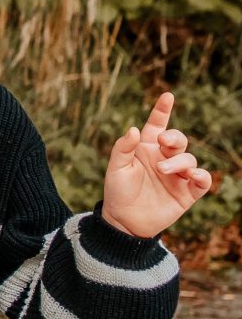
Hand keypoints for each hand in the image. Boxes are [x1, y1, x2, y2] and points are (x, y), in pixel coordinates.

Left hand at [101, 92, 213, 239]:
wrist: (124, 221)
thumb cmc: (118, 191)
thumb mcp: (116, 168)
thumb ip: (123, 148)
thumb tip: (134, 128)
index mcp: (146, 148)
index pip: (157, 125)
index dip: (162, 111)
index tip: (167, 96)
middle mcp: (164, 158)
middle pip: (178, 140)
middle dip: (175, 137)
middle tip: (164, 142)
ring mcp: (177, 175)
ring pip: (189, 159)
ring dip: (179, 161)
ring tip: (163, 169)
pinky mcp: (187, 192)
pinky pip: (203, 180)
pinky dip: (202, 176)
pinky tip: (194, 176)